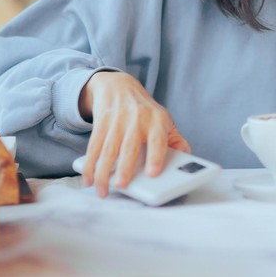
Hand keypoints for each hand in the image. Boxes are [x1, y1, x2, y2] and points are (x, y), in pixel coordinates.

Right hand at [78, 71, 190, 197]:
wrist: (118, 86)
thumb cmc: (145, 110)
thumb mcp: (164, 118)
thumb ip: (175, 139)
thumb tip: (186, 155)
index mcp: (157, 120)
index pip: (158, 139)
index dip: (156, 156)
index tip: (153, 174)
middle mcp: (137, 119)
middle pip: (129, 146)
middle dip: (124, 167)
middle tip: (122, 185)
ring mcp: (117, 121)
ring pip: (108, 149)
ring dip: (103, 172)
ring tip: (102, 190)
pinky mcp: (101, 123)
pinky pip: (94, 147)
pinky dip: (89, 165)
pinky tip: (88, 179)